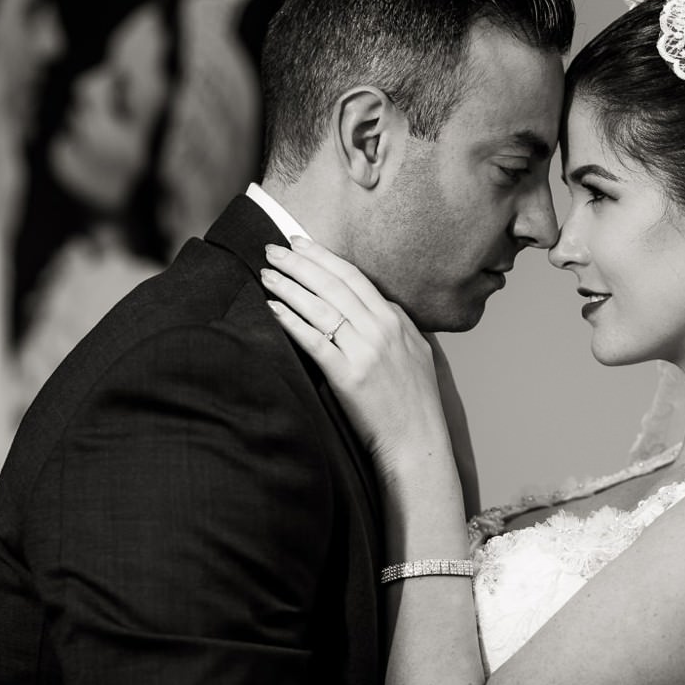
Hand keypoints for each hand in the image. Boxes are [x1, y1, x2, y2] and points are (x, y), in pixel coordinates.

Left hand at [261, 238, 449, 479]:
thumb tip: (377, 304)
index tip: (300, 242)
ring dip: (289, 286)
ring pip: (320, 307)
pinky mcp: (348, 376)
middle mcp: (381, 330)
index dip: (323, 256)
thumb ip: (396, 324)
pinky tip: (273, 309)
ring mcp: (365, 351)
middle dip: (299, 262)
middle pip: (333, 285)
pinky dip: (292, 321)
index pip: (354, 276)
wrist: (418, 441)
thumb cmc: (415, 402)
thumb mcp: (416, 352)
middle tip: (272, 247)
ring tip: (266, 274)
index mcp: (397, 320)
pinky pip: (314, 340)